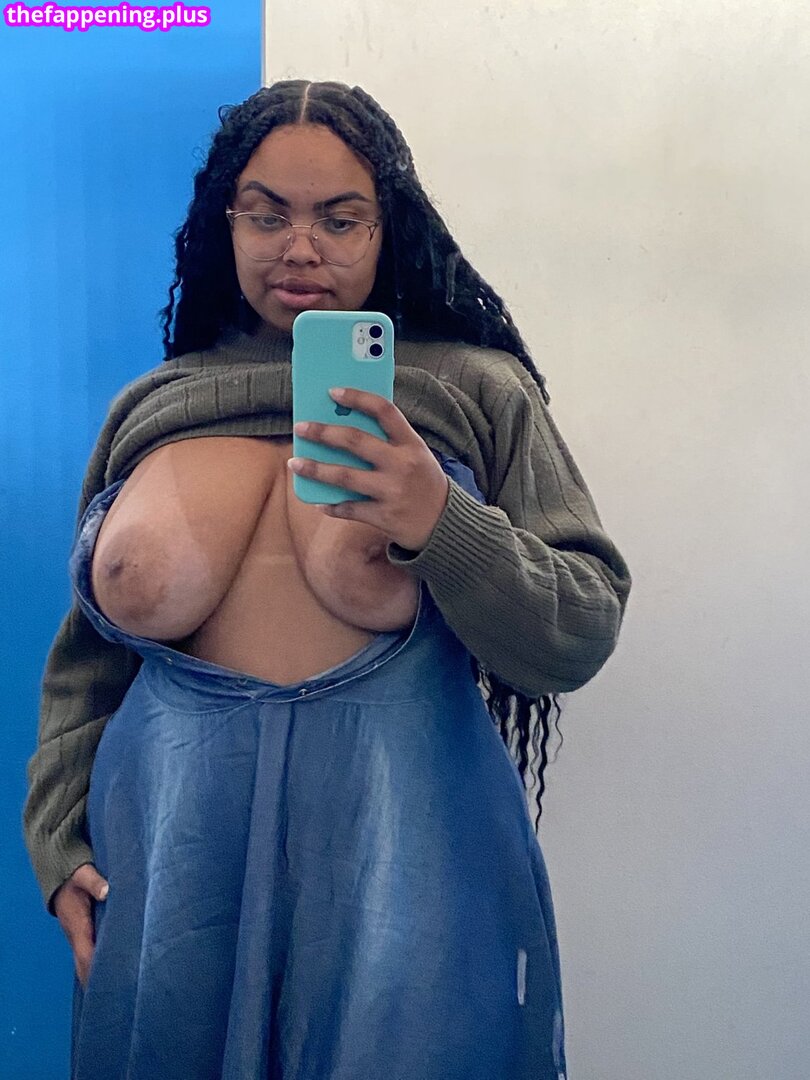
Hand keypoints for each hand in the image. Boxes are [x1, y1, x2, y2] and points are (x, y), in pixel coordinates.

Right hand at [53, 863, 108, 988]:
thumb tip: (107, 892)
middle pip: (85, 964)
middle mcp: (76, 935)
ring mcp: (78, 937)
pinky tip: (111, 972)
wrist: (61, 878)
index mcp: (77, 925)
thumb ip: (94, 882)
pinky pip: (89, 954)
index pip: (85, 953)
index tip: (109, 981)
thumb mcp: (84, 874)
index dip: (95, 968)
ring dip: (98, 974)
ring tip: (118, 989)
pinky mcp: (83, 934)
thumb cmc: (74, 877)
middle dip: (97, 979)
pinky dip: (97, 965)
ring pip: (87, 961)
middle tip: (118, 994)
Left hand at [289, 387, 449, 550]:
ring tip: (294, 463)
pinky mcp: (384, 516)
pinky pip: (350, 508)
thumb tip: (345, 426)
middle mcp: (401, 465)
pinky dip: (332, 506)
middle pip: (355, 441)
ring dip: (315, 469)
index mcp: (411, 444)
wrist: (446, 523)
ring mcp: (392, 492)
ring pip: (345, 477)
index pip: (384, 411)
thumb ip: (390, 442)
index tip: (333, 392)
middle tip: (300, 428)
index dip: (357, 398)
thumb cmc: (424, 483)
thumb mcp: (417, 455)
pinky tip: (318, 502)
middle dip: (323, 433)